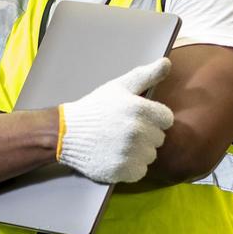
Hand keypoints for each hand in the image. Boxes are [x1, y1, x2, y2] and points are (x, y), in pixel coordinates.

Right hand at [57, 57, 174, 183]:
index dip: (152, 118)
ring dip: (138, 152)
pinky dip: (130, 167)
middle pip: (159, 138)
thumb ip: (146, 75)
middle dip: (145, 135)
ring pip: (150, 156)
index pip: (166, 119)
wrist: (66, 132)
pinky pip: (140, 171)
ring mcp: (130, 152)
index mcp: (140, 109)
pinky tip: (115, 156)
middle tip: (122, 130)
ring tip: (117, 144)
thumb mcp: (119, 86)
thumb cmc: (95, 108)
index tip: (134, 118)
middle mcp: (138, 131)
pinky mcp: (123, 170)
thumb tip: (167, 62)